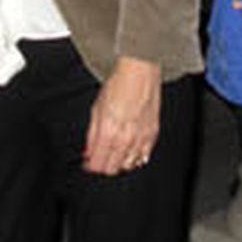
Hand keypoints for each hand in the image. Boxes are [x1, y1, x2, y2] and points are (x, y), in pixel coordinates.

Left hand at [83, 56, 162, 175]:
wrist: (140, 72)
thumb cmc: (118, 85)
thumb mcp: (96, 109)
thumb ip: (92, 135)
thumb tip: (88, 152)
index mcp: (108, 133)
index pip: (98, 164)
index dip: (90, 165)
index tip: (88, 161)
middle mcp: (125, 139)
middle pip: (112, 169)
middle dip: (103, 165)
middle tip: (99, 156)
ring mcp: (141, 138)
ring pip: (128, 165)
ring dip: (118, 162)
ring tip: (114, 152)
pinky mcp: (152, 134)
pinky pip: (143, 156)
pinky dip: (135, 157)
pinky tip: (129, 150)